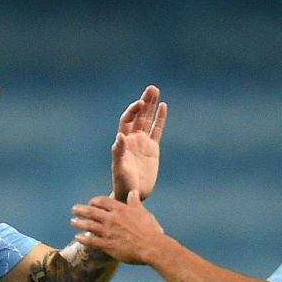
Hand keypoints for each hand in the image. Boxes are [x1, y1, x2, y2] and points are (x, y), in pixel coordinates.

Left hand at [71, 190, 164, 263]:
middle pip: (91, 211)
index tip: (91, 202)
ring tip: (72, 221)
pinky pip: (91, 240)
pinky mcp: (107, 245)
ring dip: (78, 223)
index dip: (94, 201)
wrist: (151, 247)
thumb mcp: (143, 212)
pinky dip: (83, 238)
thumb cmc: (150, 230)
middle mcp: (112, 219)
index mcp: (120, 209)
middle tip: (74, 209)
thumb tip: (134, 192)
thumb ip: (135, 202)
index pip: (102, 201)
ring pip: (88, 225)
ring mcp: (108, 232)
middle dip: (81, 210)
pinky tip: (78, 237)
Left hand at [112, 86, 166, 200]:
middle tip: (151, 88)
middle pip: (139, 116)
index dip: (133, 111)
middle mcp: (132, 138)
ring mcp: (143, 142)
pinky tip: (163, 106)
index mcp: (123, 141)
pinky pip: (157, 130)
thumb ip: (119, 153)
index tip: (140, 104)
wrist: (133, 193)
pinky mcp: (153, 148)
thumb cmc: (123, 183)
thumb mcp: (120, 169)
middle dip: (144, 102)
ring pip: (148, 120)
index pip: (127, 120)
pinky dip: (160, 119)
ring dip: (151, 106)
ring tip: (155, 90)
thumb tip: (119, 137)